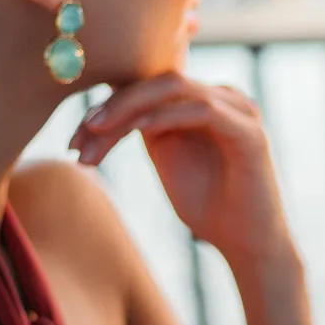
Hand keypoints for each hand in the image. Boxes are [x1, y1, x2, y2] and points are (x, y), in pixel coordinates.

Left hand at [69, 74, 290, 269]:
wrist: (248, 246)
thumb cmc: (209, 208)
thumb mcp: (166, 156)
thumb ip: (146, 124)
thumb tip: (98, 106)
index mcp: (201, 102)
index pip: (148, 81)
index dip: (107, 98)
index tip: (74, 136)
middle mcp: (223, 97)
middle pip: (156, 78)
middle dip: (111, 103)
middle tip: (78, 134)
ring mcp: (240, 111)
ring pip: (175, 86)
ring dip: (129, 106)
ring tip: (96, 131)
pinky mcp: (250, 132)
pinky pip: (202, 109)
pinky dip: (165, 115)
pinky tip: (138, 130)